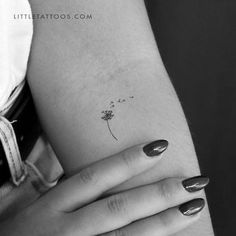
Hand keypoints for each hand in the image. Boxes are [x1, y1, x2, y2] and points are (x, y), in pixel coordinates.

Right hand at [0, 140, 207, 235]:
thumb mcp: (25, 205)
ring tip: (192, 206)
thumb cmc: (15, 233)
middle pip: (120, 208)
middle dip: (159, 194)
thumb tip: (69, 172)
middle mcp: (67, 229)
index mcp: (52, 206)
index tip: (159, 146)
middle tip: (193, 180)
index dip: (128, 161)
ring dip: (163, 223)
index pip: (96, 177)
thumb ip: (49, 188)